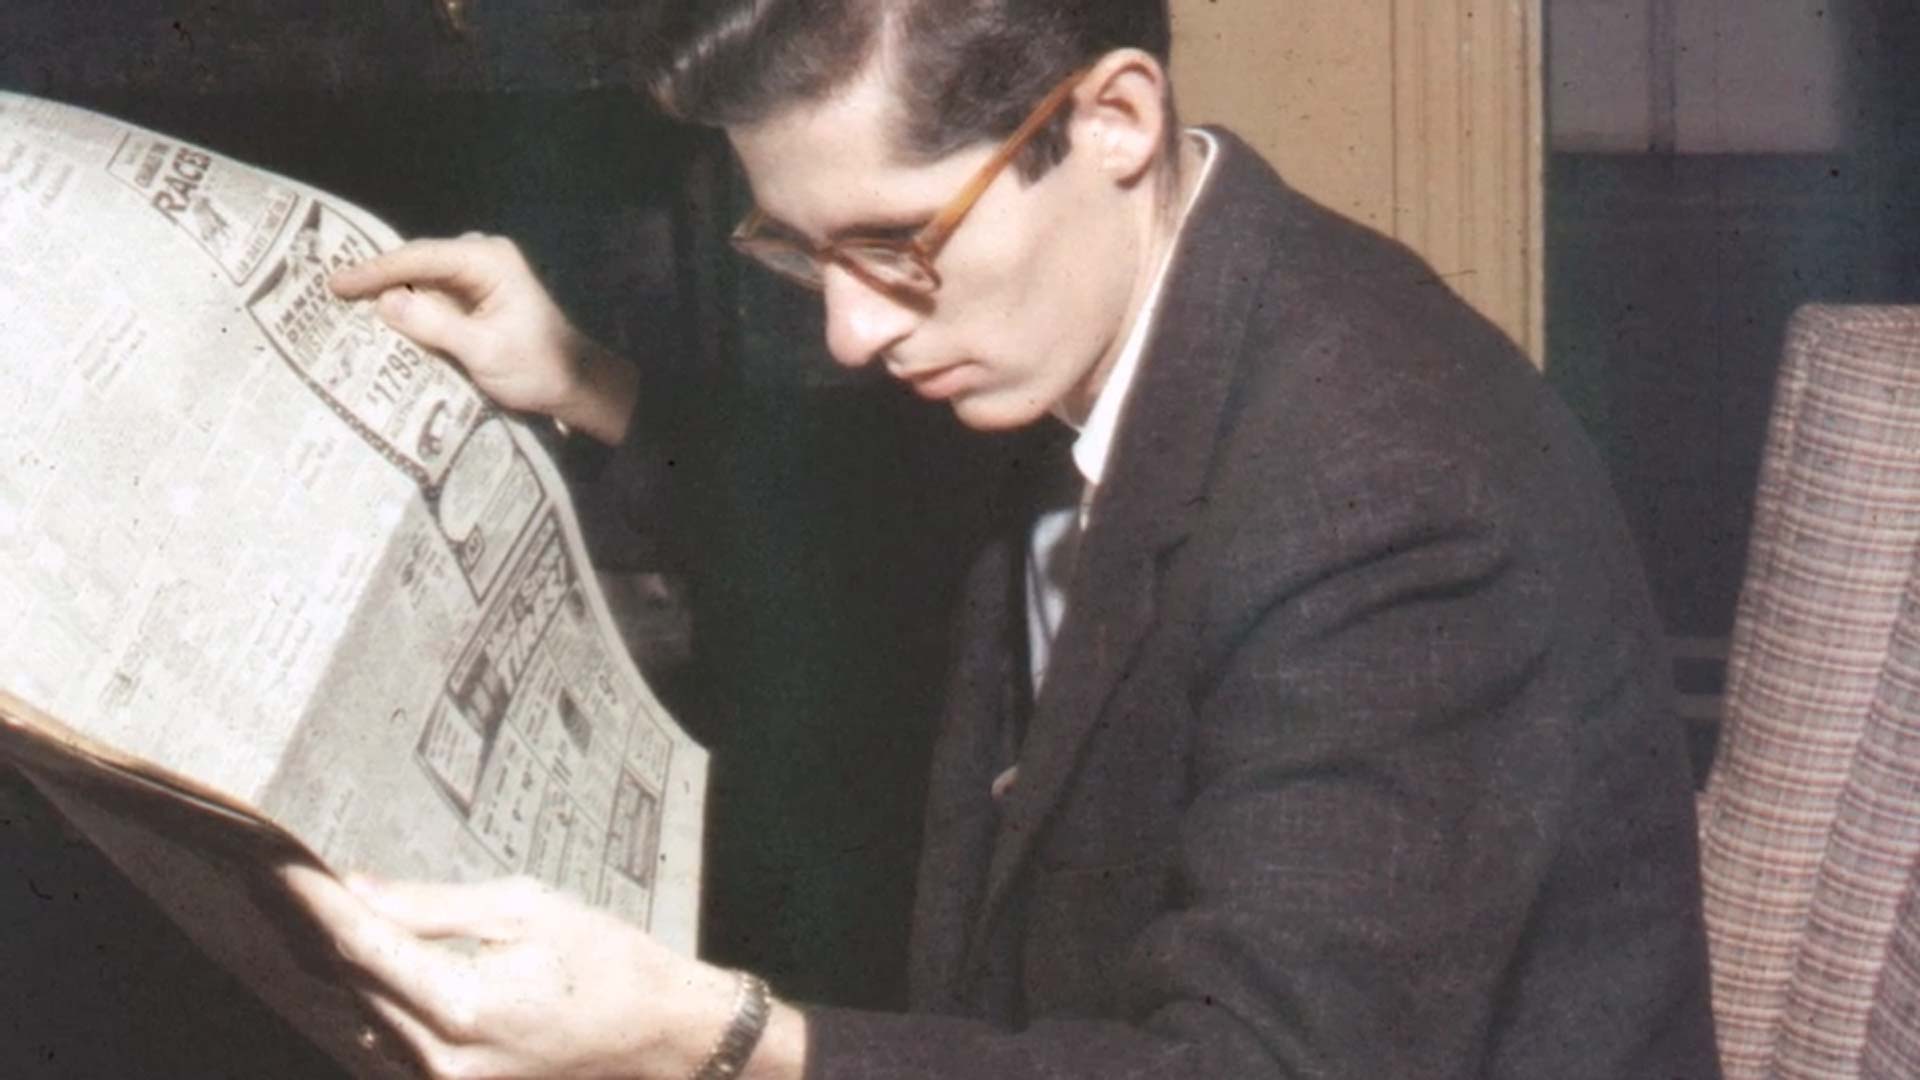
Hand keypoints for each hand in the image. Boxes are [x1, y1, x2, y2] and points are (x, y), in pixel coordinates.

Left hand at [280, 866, 805, 1079]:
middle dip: (314, 926)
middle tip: (275, 871)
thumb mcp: (527, 909)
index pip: (362, 946)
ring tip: (305, 907)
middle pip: (351, 983)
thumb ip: (434, 906)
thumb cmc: (608, 960)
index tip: (275, 859)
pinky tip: (354, 962)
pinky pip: (386, 1041)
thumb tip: (356, 889)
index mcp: (464, 1005)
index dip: (313, 900)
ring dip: (335, 964)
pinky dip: (368, 999)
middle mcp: (441, 1057)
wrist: (660, 1034)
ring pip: (361, 1015)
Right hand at [330, 234, 638, 444]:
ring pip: (419, 278)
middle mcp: (481, 258)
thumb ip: (435, 324)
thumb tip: (385, 302)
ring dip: (387, 291)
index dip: (376, 270)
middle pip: (416, 262)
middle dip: (375, 276)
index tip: (337, 284)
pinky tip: (375, 316)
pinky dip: (405, 306)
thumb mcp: (484, 351)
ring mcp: (476, 277)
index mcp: (488, 260)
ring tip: (341, 302)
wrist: (574, 385)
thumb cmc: (537, 367)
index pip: (420, 257)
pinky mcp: (471, 299)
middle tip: (328, 290)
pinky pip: (430, 295)